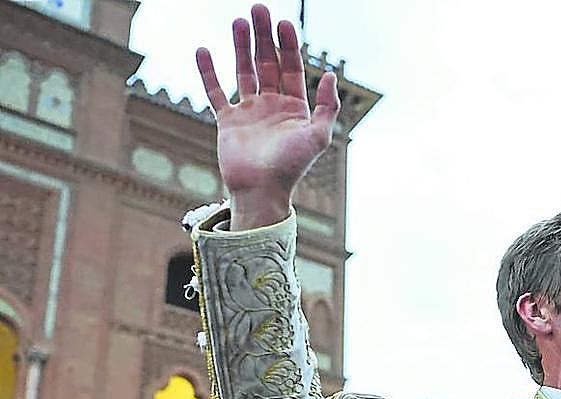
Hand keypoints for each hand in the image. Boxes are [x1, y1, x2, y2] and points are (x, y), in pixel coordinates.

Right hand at [195, 4, 339, 228]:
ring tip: (238, 21)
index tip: (283, 22)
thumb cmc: (291, 167)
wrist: (261, 191)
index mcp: (295, 108)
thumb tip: (330, 75)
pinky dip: (208, 72)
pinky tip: (204, 50)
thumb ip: (327, 106)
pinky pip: (215, 92)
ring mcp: (249, 112)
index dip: (288, 45)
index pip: (292, 68)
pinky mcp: (227, 121)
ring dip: (240, 47)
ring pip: (243, 71)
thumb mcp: (318, 137)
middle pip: (267, 63)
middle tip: (258, 9)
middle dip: (264, 37)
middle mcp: (272, 106)